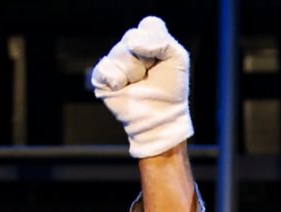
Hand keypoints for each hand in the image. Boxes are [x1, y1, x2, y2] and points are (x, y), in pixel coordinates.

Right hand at [91, 16, 192, 158]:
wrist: (161, 116)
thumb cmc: (171, 88)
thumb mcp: (178, 59)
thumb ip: (163, 41)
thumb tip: (134, 44)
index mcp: (149, 41)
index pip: (149, 25)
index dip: (155, 40)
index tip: (162, 57)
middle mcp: (130, 48)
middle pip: (132, 37)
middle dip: (146, 58)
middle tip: (151, 73)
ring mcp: (115, 61)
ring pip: (119, 53)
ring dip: (134, 71)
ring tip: (139, 83)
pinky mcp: (102, 76)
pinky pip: (105, 67)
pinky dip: (117, 79)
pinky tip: (123, 88)